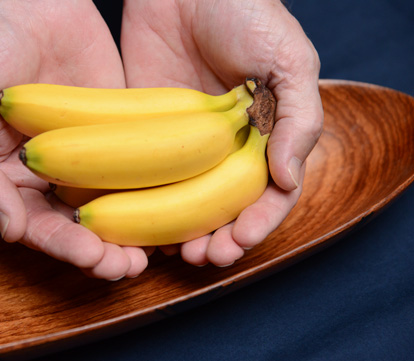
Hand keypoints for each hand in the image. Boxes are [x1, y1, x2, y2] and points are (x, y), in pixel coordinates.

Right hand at [0, 0, 149, 279]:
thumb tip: (10, 231)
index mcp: (10, 180)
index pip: (39, 227)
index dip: (65, 248)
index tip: (94, 259)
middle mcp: (50, 176)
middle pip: (80, 227)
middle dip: (103, 252)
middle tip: (129, 267)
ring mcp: (86, 156)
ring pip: (112, 205)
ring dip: (132, 232)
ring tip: (152, 252)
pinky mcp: (116, 133)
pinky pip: (135, 167)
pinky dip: (151, 192)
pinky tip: (168, 208)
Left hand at [121, 0, 322, 265]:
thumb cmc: (245, 13)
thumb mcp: (289, 59)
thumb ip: (298, 118)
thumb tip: (286, 179)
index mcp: (265, 136)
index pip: (267, 193)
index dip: (258, 222)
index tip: (240, 239)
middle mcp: (227, 149)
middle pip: (225, 209)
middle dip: (218, 238)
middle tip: (205, 257)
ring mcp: (186, 146)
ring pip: (186, 203)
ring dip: (183, 234)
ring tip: (176, 254)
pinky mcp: (150, 135)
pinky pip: (149, 179)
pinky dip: (147, 208)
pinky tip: (142, 227)